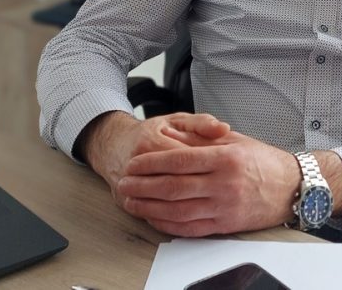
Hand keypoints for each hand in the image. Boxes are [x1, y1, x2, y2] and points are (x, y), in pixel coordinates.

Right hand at [78, 111, 230, 205]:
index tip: (227, 173)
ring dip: (188, 208)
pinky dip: (168, 220)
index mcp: (151, 141)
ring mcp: (127, 185)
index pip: (185, 160)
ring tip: (210, 208)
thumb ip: (201, 123)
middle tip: (223, 194)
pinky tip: (191, 218)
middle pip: (173, 185)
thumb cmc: (152, 133)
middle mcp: (136, 163)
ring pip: (161, 203)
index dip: (207, 168)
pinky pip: (148, 215)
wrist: (114, 145)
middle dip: (201, 191)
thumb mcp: (176, 120)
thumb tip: (223, 128)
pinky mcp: (122, 201)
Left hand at [116, 129, 301, 236]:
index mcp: (225, 158)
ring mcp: (224, 207)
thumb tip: (170, 137)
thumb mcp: (234, 140)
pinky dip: (168, 225)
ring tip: (131, 202)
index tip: (134, 164)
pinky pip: (190, 228)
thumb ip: (201, 139)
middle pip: (173, 187)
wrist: (293, 187)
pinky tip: (154, 218)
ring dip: (149, 208)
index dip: (151, 163)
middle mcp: (224, 184)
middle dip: (143, 186)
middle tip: (123, 184)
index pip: (179, 160)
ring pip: (178, 211)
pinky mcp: (226, 225)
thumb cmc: (264, 162)